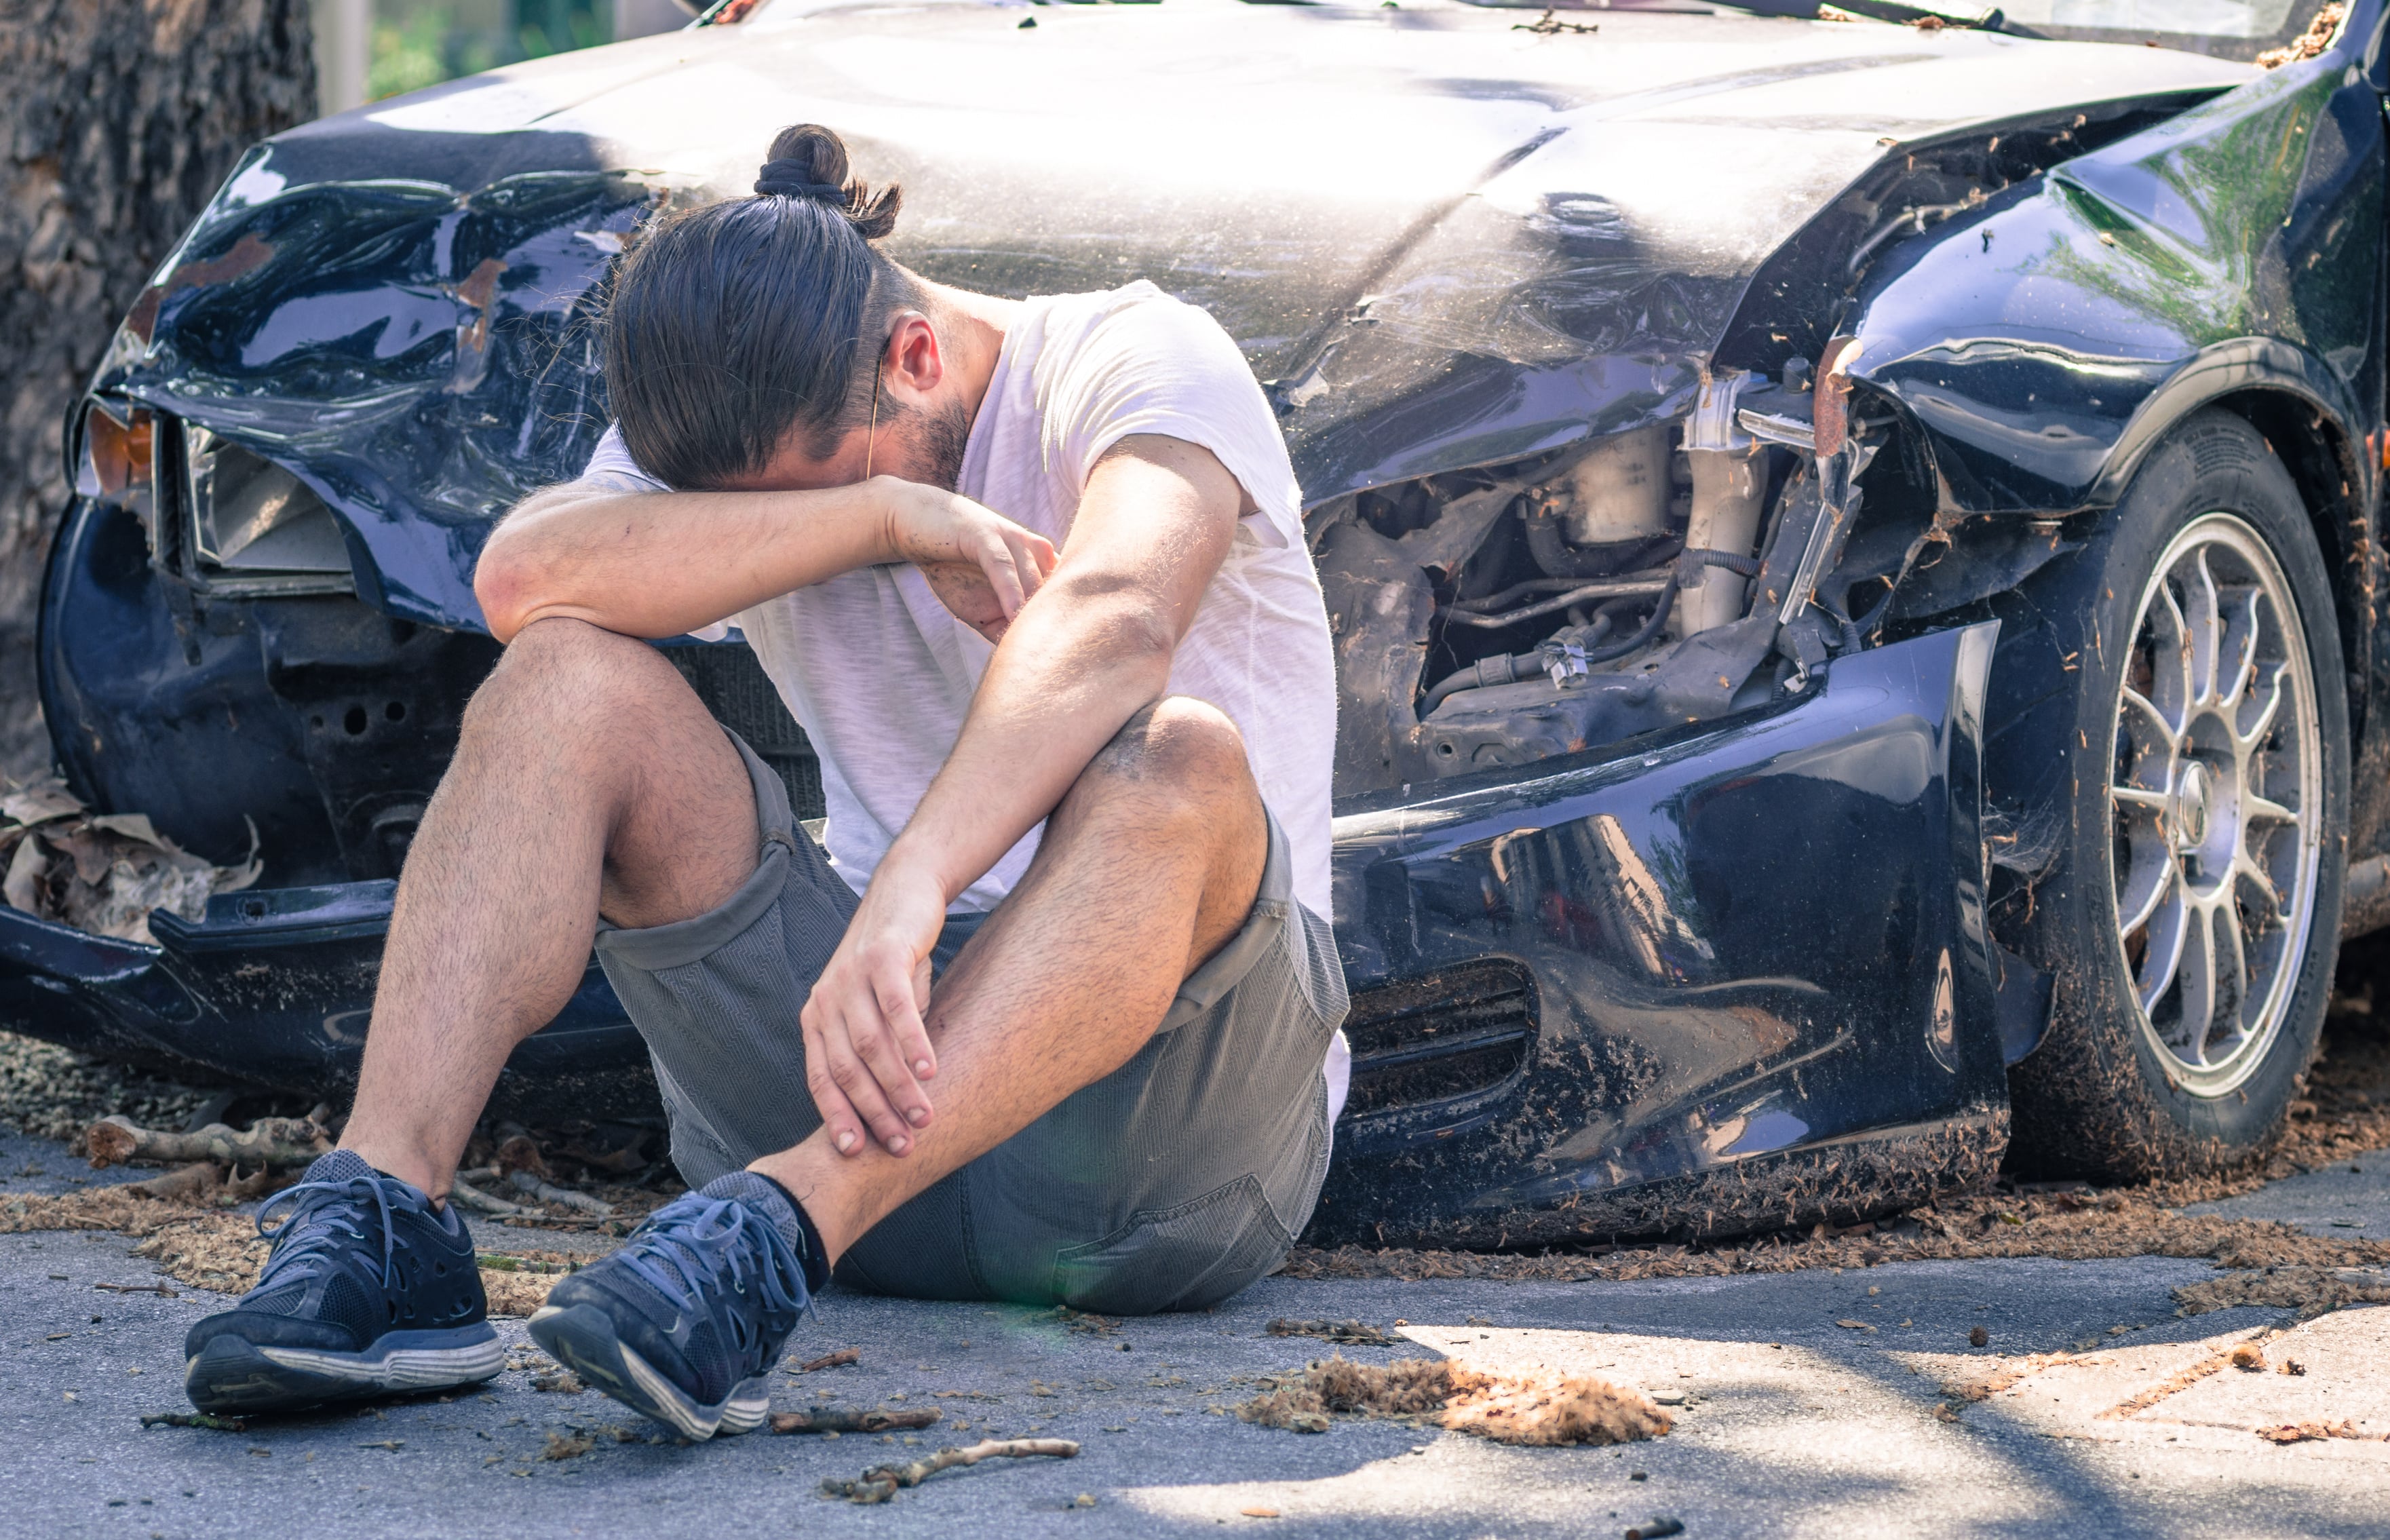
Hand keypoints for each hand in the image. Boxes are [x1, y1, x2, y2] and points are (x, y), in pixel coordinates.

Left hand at [800, 861, 949, 1156]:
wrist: (904, 895)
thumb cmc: (892, 963)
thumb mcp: (873, 1009)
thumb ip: (874, 1050)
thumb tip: (891, 1107)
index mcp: (817, 1018)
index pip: (821, 1079)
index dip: (838, 1117)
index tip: (858, 1153)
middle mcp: (825, 1000)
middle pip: (846, 1070)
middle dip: (875, 1113)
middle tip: (904, 1144)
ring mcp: (850, 977)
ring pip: (871, 1046)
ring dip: (898, 1087)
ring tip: (924, 1116)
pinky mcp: (881, 957)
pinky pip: (895, 1009)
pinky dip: (912, 1042)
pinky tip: (930, 1070)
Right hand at [877, 478, 1056, 642]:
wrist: (914, 527)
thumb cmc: (952, 569)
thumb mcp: (980, 608)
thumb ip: (1003, 631)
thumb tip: (1023, 661)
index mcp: (1042, 566)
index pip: (1066, 598)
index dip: (1069, 626)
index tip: (1066, 657)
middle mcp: (1037, 551)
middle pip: (1056, 594)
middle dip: (1056, 626)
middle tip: (1058, 659)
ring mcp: (1014, 539)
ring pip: (1034, 581)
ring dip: (1036, 614)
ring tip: (1041, 645)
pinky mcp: (988, 534)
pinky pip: (1004, 567)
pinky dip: (1011, 592)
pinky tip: (1014, 615)